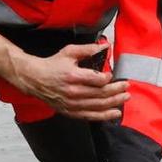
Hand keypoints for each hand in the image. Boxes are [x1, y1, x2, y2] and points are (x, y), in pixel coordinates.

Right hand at [9, 41, 126, 121]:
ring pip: (98, 106)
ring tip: (125, 98)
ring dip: (114, 103)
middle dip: (116, 91)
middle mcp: (73, 92)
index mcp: (73, 76)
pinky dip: (104, 116)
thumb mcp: (69, 52)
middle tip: (126, 87)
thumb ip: (88, 49)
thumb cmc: (52, 65)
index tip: (112, 75)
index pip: (97, 80)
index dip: (108, 78)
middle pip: (100, 94)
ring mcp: (71, 104)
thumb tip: (105, 46)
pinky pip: (90, 116)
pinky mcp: (70, 111)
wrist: (35, 79)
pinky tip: (114, 113)